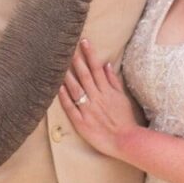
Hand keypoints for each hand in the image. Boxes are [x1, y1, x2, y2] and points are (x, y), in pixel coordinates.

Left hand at [58, 39, 139, 159]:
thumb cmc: (125, 120)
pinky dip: (64, 97)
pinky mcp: (81, 122)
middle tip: (68, 46)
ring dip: (68, 76)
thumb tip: (106, 64)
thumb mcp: (122, 97)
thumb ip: (113, 81)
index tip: (84, 41)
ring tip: (59, 63)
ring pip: (76, 89)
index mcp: (107, 91)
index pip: (97, 68)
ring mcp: (88, 110)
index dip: (90, 54)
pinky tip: (57, 88)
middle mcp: (97, 98)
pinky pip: (71, 108)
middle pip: (85, 75)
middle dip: (77, 60)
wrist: (126, 141)